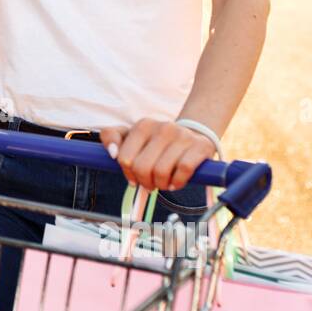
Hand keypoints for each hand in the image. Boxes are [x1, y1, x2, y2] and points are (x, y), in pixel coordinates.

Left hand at [99, 118, 215, 191]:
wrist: (194, 135)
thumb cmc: (157, 142)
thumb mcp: (132, 136)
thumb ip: (112, 137)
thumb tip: (112, 153)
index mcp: (144, 125)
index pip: (124, 158)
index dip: (128, 173)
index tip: (134, 178)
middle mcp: (163, 128)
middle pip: (142, 167)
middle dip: (144, 182)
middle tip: (150, 184)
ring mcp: (182, 136)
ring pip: (161, 171)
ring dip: (161, 184)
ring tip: (163, 183)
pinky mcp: (200, 146)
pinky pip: (184, 170)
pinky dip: (178, 182)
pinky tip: (176, 183)